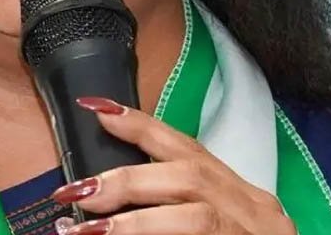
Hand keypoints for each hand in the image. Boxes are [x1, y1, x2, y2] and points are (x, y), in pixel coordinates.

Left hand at [50, 97, 296, 234]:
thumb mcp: (228, 222)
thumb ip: (182, 205)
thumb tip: (114, 193)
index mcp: (243, 196)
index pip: (190, 149)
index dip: (142, 126)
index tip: (98, 109)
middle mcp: (253, 211)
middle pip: (190, 178)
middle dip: (128, 181)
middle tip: (77, 191)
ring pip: (196, 219)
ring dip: (136, 223)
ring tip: (86, 231)